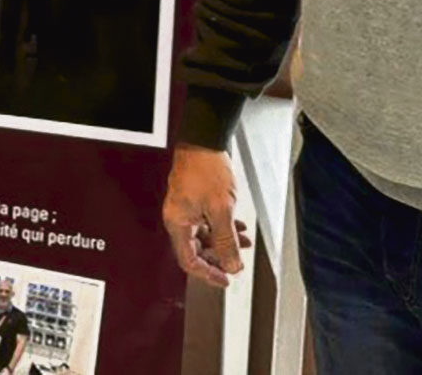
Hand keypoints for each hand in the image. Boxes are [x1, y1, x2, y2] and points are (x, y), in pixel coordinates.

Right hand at [163, 143, 252, 287]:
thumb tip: (231, 265)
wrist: (204, 141)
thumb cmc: (206, 168)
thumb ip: (226, 241)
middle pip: (197, 250)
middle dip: (219, 257)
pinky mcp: (193, 200)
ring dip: (224, 242)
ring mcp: (185, 209)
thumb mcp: (221, 210)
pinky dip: (223, 228)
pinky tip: (237, 227)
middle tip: (236, 263)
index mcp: (178, 224)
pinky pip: (207, 222)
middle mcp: (178, 218)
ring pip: (204, 236)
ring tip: (243, 243)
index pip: (189, 261)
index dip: (208, 274)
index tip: (225, 280)